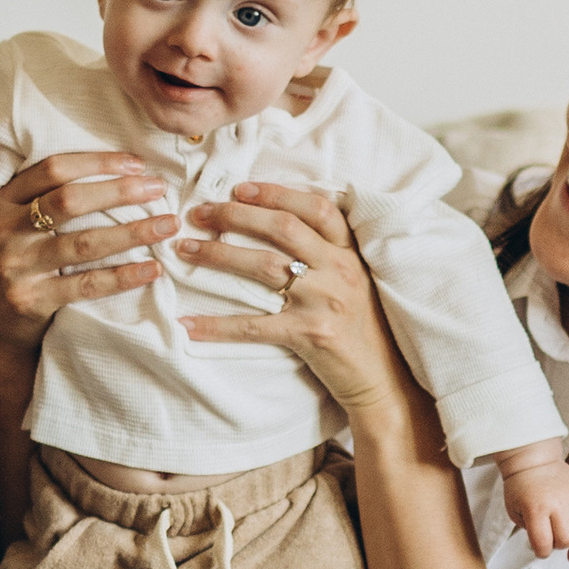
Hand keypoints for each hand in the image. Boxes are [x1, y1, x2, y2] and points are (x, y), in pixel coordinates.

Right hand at [0, 152, 179, 374]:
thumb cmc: (23, 265)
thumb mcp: (23, 225)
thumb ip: (53, 200)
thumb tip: (123, 174)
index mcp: (6, 201)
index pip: (54, 169)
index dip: (98, 162)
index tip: (137, 164)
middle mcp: (5, 230)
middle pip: (69, 201)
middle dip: (119, 191)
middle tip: (158, 189)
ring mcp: (16, 267)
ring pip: (83, 243)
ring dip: (132, 232)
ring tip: (167, 225)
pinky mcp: (31, 300)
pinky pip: (87, 285)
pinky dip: (124, 276)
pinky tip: (152, 269)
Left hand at [174, 183, 427, 445]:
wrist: (383, 380)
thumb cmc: (363, 328)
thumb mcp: (355, 280)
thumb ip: (327, 253)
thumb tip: (277, 225)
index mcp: (349, 252)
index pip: (314, 207)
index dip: (275, 193)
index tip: (239, 188)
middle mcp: (339, 269)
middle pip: (281, 228)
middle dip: (235, 215)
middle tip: (198, 213)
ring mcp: (325, 301)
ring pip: (263, 266)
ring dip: (218, 254)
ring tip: (185, 249)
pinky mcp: (310, 335)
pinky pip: (254, 326)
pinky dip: (218, 325)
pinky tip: (190, 324)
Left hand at [502, 455, 568, 559]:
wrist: (535, 460)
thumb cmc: (522, 486)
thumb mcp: (515, 511)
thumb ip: (530, 531)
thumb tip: (548, 546)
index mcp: (536, 508)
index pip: (544, 544)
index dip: (541, 553)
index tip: (541, 551)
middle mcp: (558, 503)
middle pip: (567, 539)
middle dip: (560, 547)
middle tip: (555, 544)